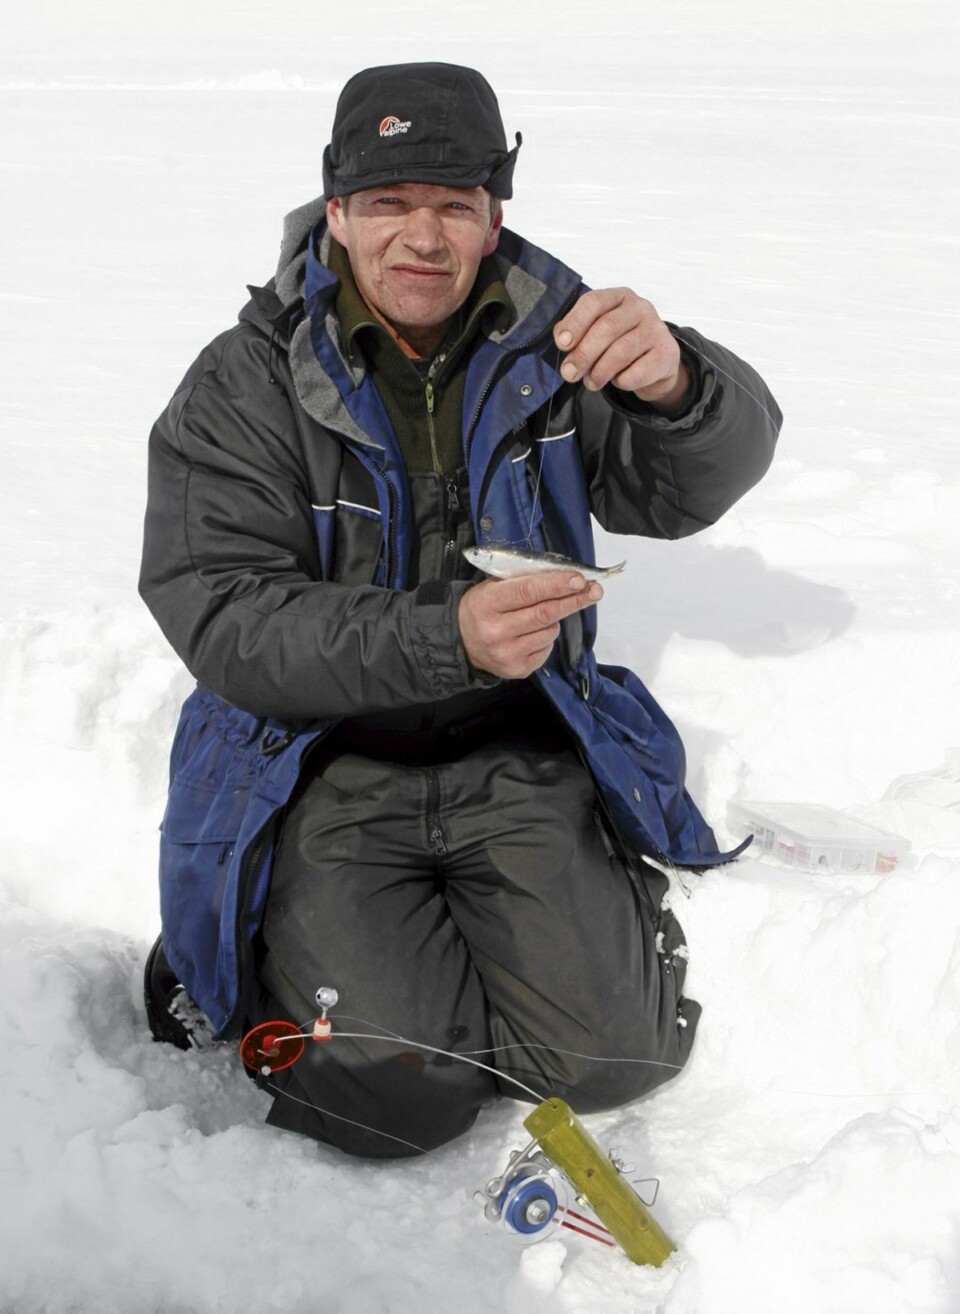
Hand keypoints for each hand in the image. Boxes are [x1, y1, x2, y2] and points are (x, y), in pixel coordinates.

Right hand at [458, 571, 602, 678]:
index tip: (579, 578)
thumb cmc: (483, 608)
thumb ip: (524, 581)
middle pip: (545, 613)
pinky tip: (534, 633)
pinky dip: (547, 637)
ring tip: (543, 615)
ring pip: (550, 631)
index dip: (556, 584)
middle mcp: (495, 631)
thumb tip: (566, 577)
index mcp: (486, 603)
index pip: (528, 591)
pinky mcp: (517, 670)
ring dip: (556, 619)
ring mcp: (506, 654)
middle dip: (573, 600)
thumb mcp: (492, 587)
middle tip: (594, 590)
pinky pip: (547, 649)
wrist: (462, 643)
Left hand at [554, 287, 689, 407]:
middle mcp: (640, 307)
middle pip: (606, 328)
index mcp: (619, 296)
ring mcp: (656, 329)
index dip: (575, 323)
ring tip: (591, 382)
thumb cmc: (620, 343)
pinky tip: (617, 381)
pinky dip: (621, 381)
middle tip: (570, 373)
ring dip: (600, 371)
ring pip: (621, 352)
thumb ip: (578, 332)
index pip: (594, 302)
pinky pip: (637, 372)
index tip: (562, 344)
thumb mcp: (598, 332)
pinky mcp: (667, 353)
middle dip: (583, 354)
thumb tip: (562, 340)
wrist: (656, 362)